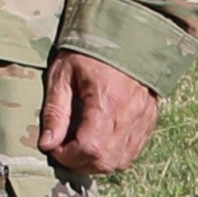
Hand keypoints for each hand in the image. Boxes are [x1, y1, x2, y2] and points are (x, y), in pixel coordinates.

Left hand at [36, 51, 160, 180]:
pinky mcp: (150, 119)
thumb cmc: (87, 50)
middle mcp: (130, 114)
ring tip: (80, 146)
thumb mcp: (62, 74)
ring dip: (97, 162)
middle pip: (107, 161)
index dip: (68, 156)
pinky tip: (99, 142)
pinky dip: (114, 155)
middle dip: (81, 163)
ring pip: (122, 161)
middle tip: (64, 149)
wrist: (126, 33)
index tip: (53, 146)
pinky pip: (133, 151)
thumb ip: (55, 111)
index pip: (90, 149)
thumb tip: (47, 144)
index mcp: (107, 101)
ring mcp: (144, 118)